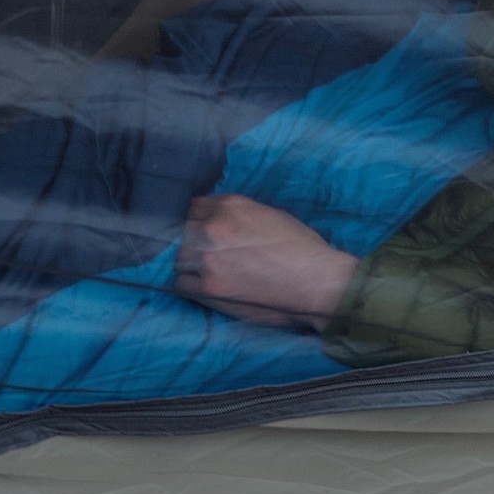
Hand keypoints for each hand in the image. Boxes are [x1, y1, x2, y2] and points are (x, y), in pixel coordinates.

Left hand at [174, 194, 356, 329]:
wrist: (316, 282)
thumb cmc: (302, 249)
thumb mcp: (271, 215)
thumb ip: (239, 215)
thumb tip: (220, 220)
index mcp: (231, 205)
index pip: (195, 206)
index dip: (199, 220)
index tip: (203, 231)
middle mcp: (214, 228)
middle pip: (182, 230)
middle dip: (191, 240)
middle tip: (204, 252)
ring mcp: (208, 258)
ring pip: (177, 256)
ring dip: (187, 262)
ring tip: (203, 270)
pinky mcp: (210, 287)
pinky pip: (180, 283)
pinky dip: (188, 284)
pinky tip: (201, 285)